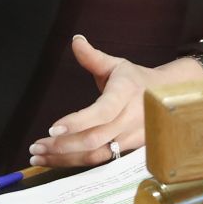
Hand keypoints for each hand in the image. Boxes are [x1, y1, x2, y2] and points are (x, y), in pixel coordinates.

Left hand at [27, 36, 202, 166]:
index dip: (78, 122)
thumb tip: (75, 40)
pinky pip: (100, 161)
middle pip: (95, 139)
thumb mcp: (116, 65)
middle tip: (37, 146)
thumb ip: (93, 56)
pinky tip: (56, 161)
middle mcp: (130, 119)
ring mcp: (130, 138)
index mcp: (126, 94)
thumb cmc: (135, 80)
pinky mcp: (127, 151)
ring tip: (39, 156)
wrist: (165, 98)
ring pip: (96, 155)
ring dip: (65, 159)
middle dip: (63, 145)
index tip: (53, 128)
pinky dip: (76, 163)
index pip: (102, 112)